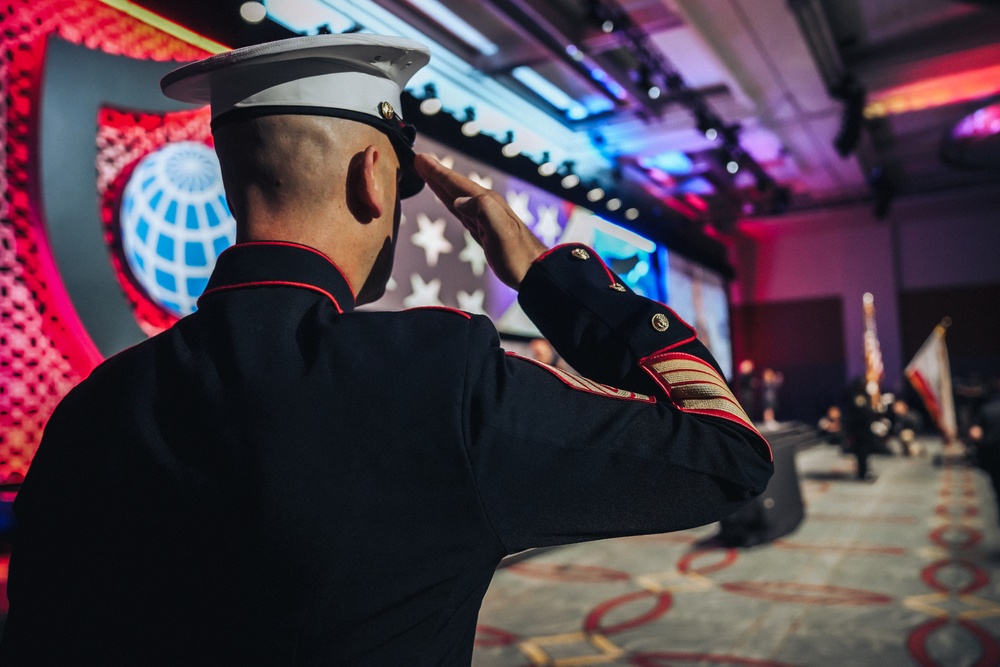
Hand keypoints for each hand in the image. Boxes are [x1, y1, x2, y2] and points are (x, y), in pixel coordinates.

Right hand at [414, 154, 546, 289]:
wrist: (533, 272)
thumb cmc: (517, 254)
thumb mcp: (500, 229)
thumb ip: (481, 209)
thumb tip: (458, 201)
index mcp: (487, 203)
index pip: (456, 183)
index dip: (437, 171)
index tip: (420, 158)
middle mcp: (485, 206)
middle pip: (454, 186)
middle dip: (436, 174)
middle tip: (419, 160)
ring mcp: (484, 218)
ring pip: (456, 197)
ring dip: (441, 186)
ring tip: (427, 175)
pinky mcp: (483, 231)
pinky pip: (461, 211)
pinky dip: (451, 202)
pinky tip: (448, 200)